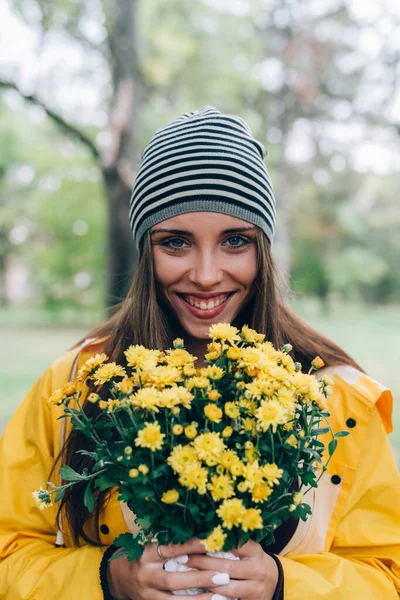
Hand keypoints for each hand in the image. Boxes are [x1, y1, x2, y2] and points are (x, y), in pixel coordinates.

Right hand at [107, 538, 232, 599]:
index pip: (171, 549)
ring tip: (220, 596)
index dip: (191, 546)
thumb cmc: (140, 553)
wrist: (116, 576)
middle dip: (199, 579)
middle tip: (222, 576)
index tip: (211, 542)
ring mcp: (147, 594)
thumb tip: (200, 531)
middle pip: (173, 580)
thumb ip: (170, 539)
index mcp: (147, 553)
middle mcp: (146, 575)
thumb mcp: (150, 541)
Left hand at [186, 539, 278, 599]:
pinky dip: (215, 597)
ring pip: (228, 587)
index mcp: (255, 551)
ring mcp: (256, 588)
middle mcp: (257, 569)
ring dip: (206, 582)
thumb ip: (232, 542)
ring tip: (189, 577)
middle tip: (184, 558)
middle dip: (202, 562)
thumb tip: (203, 532)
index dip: (212, 542)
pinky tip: (202, 593)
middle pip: (227, 566)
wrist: (275, 581)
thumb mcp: (248, 548)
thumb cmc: (253, 560)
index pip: (233, 543)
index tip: (193, 540)